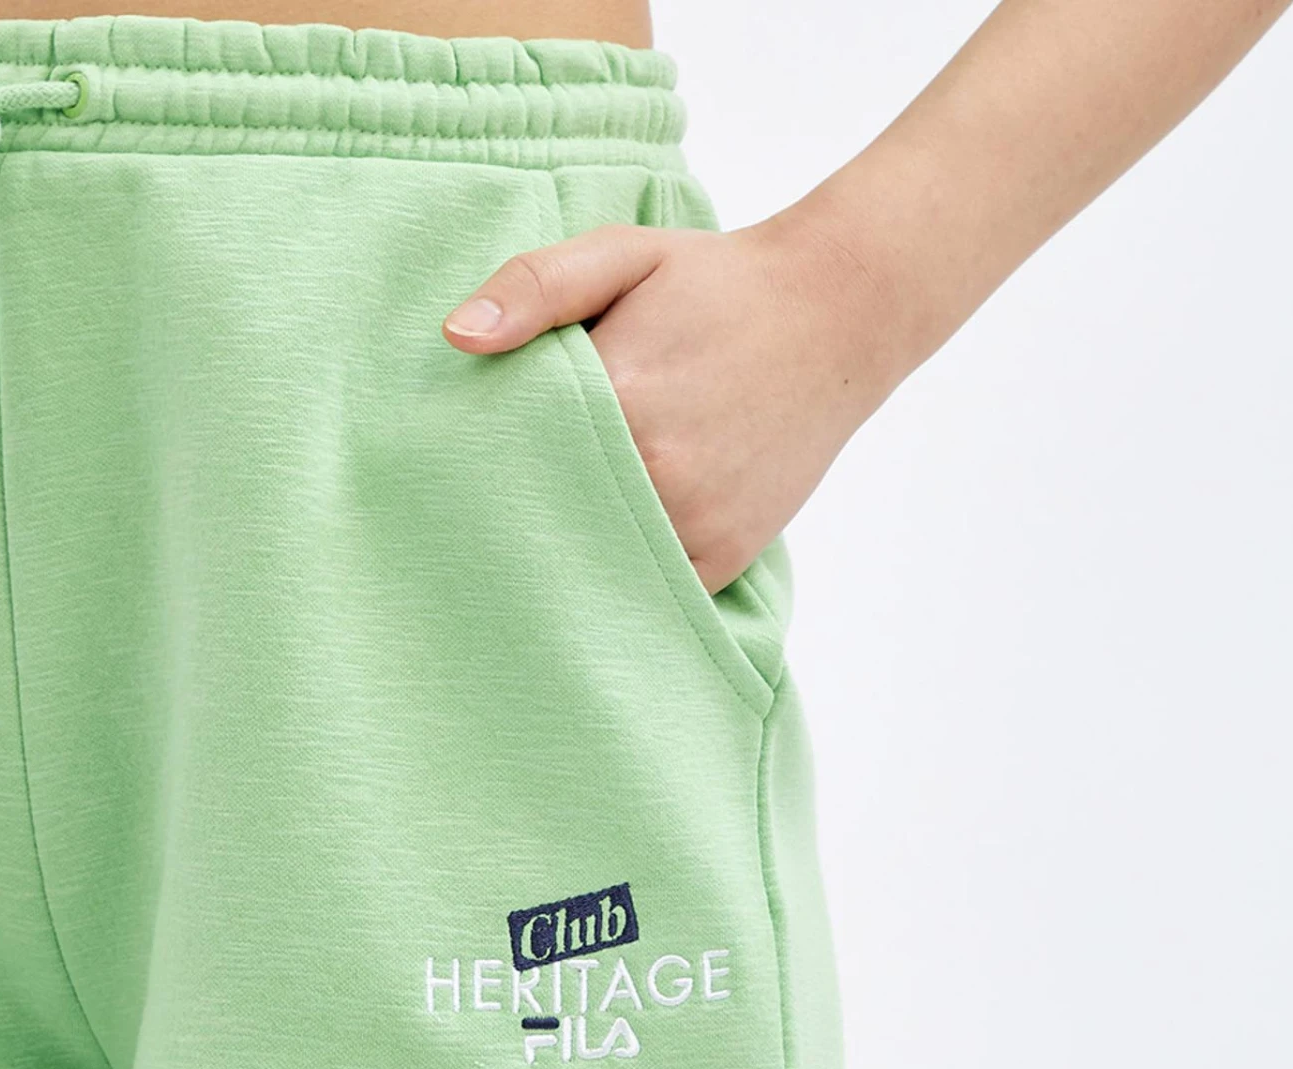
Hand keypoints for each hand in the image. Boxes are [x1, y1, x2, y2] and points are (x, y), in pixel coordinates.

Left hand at [442, 207, 908, 592]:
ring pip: (595, 560)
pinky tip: (603, 551)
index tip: (455, 461)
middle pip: (547, 515)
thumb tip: (457, 338)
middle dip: (516, 509)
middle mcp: (658, 472)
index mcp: (620, 398)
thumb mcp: (623, 254)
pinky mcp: (724, 557)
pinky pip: (649, 589)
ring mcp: (695, 523)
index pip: (510, 451)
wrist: (837, 315)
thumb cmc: (718, 284)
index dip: (480, 456)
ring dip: (567, 550)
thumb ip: (535, 286)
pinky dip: (623, 576)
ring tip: (542, 530)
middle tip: (476, 511)